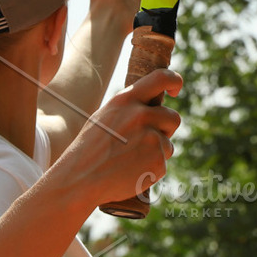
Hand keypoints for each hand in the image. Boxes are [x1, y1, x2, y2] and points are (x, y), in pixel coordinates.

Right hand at [49, 67, 182, 208]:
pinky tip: (130, 172)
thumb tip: (153, 108)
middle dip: (166, 128)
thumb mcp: (105, 117)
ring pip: (167, 144)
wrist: (80, 179)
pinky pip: (162, 164)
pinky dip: (151, 170)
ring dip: (156, 152)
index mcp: (126, 100)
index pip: (162, 77)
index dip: (174, 81)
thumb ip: (130, 109)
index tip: (175, 91)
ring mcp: (152, 139)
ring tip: (129, 160)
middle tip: (149, 139)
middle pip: (173, 118)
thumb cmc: (89, 149)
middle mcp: (142, 115)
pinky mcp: (157, 161)